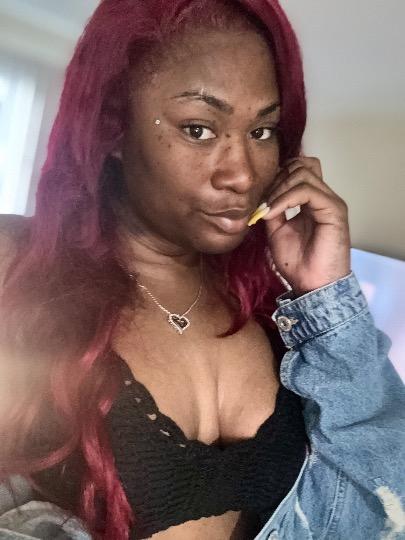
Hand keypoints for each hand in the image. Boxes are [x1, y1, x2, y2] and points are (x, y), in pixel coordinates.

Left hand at [263, 156, 350, 295]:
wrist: (311, 285)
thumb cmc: (297, 263)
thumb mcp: (276, 231)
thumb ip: (272, 211)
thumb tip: (261, 197)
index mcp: (312, 202)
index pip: (298, 170)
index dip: (276, 177)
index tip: (260, 200)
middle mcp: (323, 197)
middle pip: (301, 165)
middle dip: (277, 180)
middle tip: (263, 203)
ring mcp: (331, 202)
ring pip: (303, 173)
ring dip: (279, 189)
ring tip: (267, 210)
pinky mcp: (334, 210)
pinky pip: (307, 191)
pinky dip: (285, 198)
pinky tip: (273, 213)